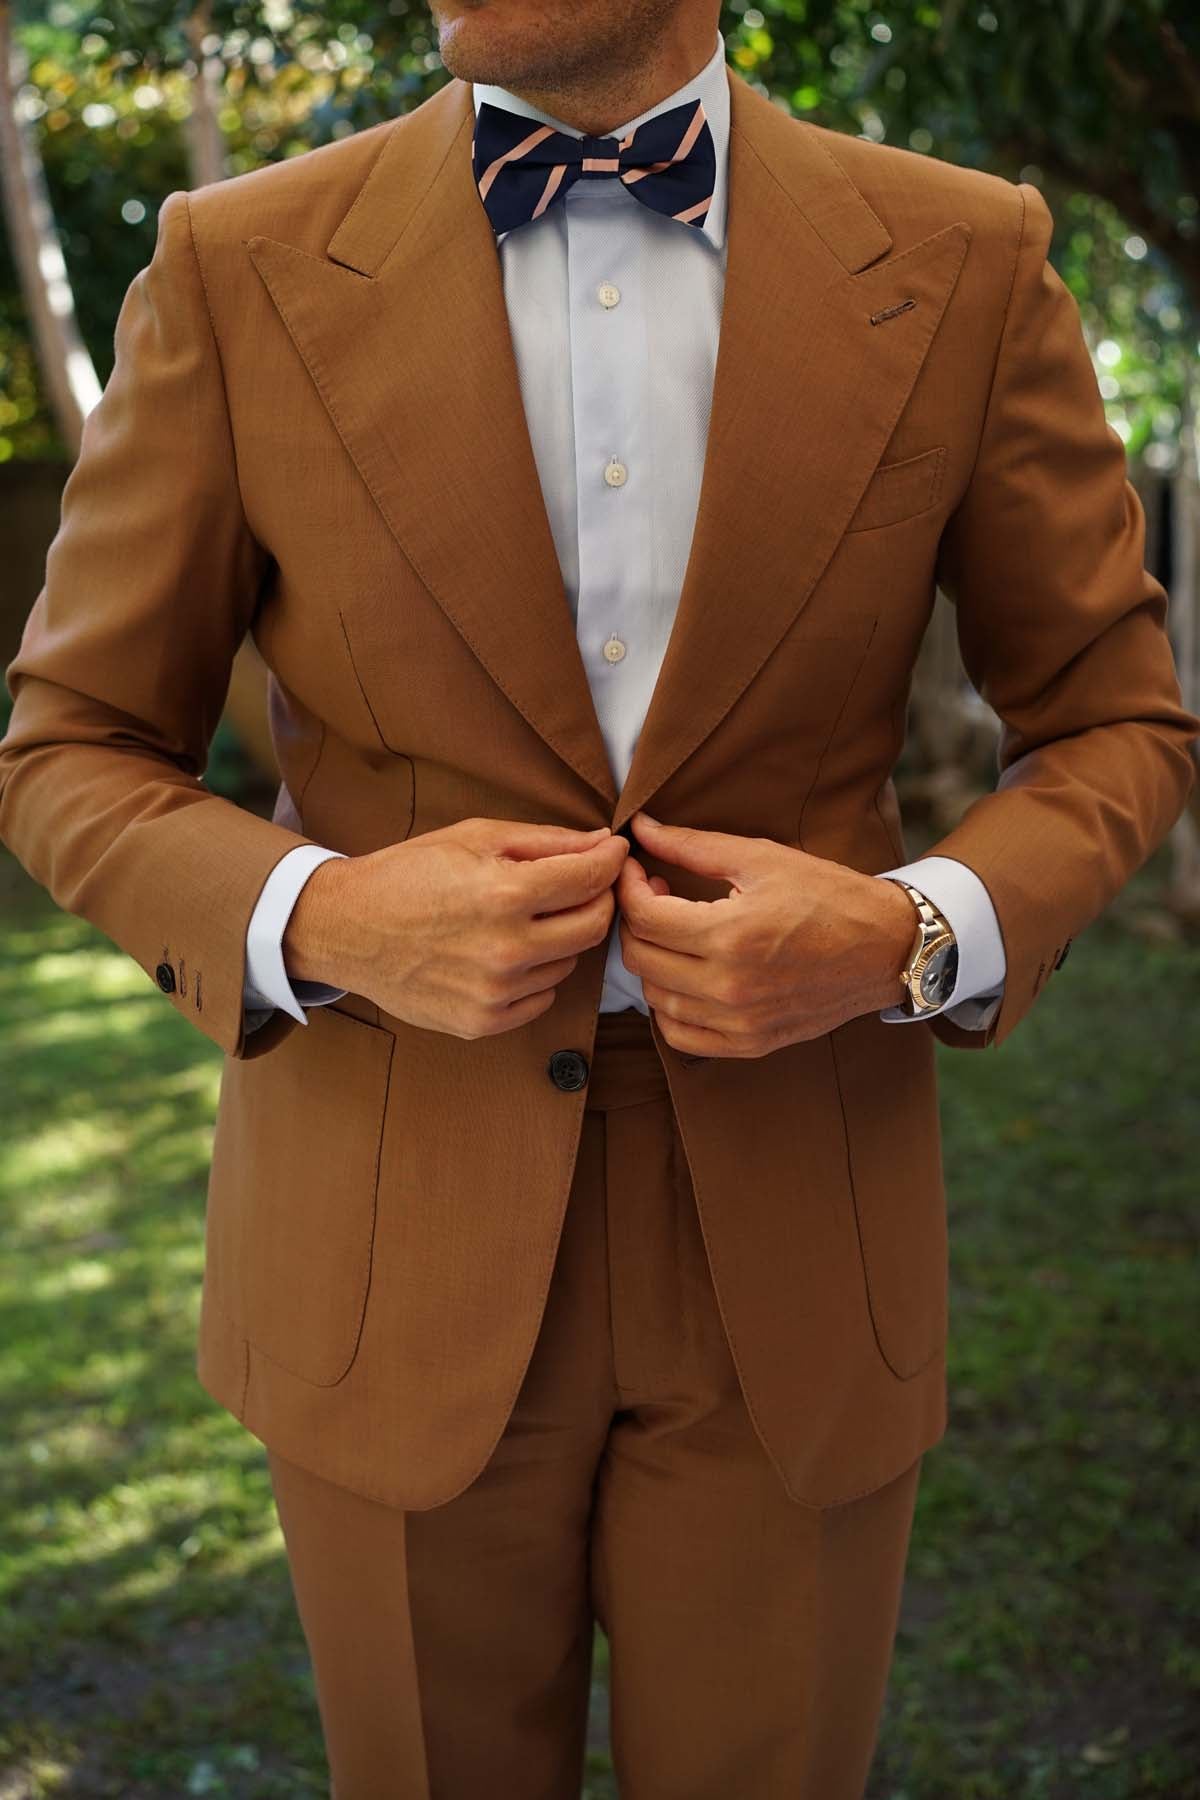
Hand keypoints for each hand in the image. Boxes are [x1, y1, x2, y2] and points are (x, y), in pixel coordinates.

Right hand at [284, 817, 627, 1038]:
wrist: (346, 927)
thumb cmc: (410, 872)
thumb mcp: (476, 837)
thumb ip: (548, 841)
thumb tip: (605, 844)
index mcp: (505, 895)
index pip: (592, 879)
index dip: (612, 861)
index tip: (615, 853)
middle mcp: (506, 949)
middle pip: (593, 926)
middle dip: (597, 899)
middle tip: (581, 885)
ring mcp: (494, 993)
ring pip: (568, 963)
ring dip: (561, 938)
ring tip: (525, 918)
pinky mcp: (481, 1022)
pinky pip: (541, 997)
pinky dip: (535, 974)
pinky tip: (505, 952)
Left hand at [616, 811, 916, 1057]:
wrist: (887, 948)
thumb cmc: (829, 896)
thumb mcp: (762, 858)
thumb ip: (692, 845)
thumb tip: (640, 828)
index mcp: (732, 934)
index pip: (644, 917)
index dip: (628, 886)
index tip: (637, 868)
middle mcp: (731, 986)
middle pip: (640, 959)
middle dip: (635, 920)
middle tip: (655, 894)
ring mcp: (740, 1021)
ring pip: (654, 998)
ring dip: (651, 961)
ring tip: (675, 931)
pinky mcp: (750, 1043)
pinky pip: (680, 1035)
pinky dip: (669, 1007)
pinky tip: (685, 975)